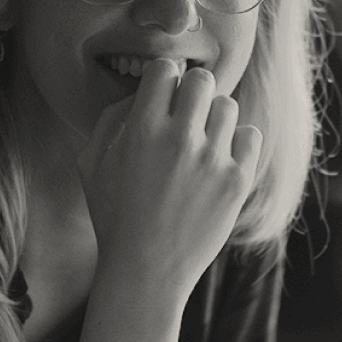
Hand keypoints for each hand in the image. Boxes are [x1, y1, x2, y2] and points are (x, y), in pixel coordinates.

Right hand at [77, 58, 261, 305]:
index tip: (161, 97)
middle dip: (191, 92)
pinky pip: (250, 136)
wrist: (146, 271)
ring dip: (213, 118)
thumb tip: (141, 92)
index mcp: (142, 129)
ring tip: (201, 142)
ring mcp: (213, 159)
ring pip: (227, 105)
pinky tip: (219, 159)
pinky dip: (237, 142)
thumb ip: (111, 118)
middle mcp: (180, 138)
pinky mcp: (237, 181)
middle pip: (201, 80)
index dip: (162, 80)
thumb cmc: (114, 216)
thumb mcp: (91, 163)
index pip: (165, 69)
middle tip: (184, 115)